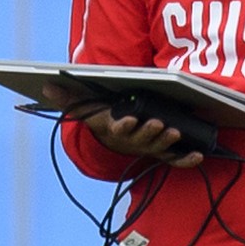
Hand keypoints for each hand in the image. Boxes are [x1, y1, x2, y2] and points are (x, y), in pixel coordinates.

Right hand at [41, 83, 203, 167]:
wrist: (116, 140)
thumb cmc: (104, 120)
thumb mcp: (87, 109)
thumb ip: (69, 98)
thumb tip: (45, 84)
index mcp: (116, 130)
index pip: (118, 129)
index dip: (123, 126)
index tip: (127, 120)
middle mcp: (133, 141)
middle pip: (142, 139)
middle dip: (150, 133)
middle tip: (160, 124)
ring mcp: (149, 148)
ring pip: (159, 148)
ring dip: (168, 143)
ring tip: (175, 133)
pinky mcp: (163, 152)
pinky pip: (176, 160)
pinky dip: (187, 160)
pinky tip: (199, 155)